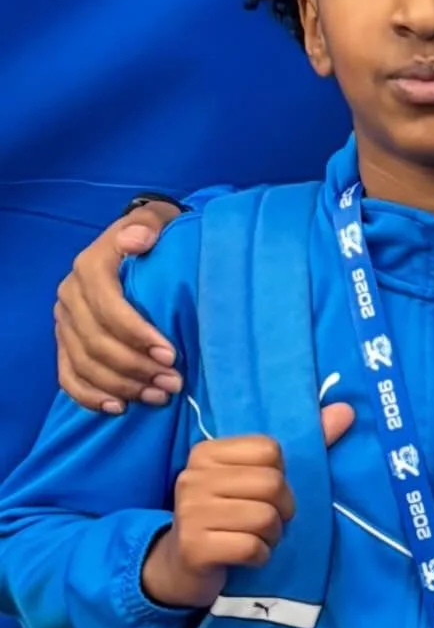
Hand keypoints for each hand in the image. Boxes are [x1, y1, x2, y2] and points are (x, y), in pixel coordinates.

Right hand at [55, 201, 183, 413]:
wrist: (139, 246)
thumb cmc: (156, 237)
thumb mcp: (158, 220)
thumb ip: (148, 224)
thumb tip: (138, 240)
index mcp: (91, 266)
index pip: (107, 306)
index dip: (137, 333)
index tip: (170, 354)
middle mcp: (70, 294)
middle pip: (96, 342)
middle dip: (137, 368)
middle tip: (174, 382)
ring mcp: (65, 322)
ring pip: (85, 364)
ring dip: (123, 386)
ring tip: (160, 396)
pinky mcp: (65, 342)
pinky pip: (68, 376)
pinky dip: (91, 397)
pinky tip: (119, 407)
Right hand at [141, 404, 354, 608]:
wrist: (183, 564)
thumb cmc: (230, 515)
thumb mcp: (258, 477)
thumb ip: (307, 443)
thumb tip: (347, 410)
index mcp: (207, 452)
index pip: (270, 450)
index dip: (281, 476)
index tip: (265, 493)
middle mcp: (192, 477)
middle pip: (272, 483)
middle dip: (282, 510)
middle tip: (267, 522)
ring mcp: (190, 512)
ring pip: (265, 517)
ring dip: (272, 536)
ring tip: (256, 538)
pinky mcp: (194, 547)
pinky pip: (252, 547)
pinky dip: (261, 556)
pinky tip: (247, 556)